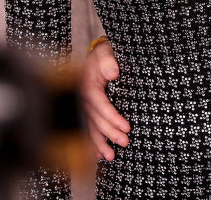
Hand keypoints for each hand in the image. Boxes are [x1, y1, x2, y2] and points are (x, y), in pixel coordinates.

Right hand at [80, 38, 129, 159]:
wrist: (95, 55)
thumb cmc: (103, 55)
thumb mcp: (105, 52)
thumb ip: (108, 61)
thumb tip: (113, 72)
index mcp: (88, 85)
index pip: (101, 105)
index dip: (113, 118)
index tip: (126, 128)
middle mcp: (83, 98)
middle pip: (96, 120)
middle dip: (110, 133)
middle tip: (125, 143)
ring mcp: (83, 106)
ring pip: (90, 128)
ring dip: (100, 143)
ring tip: (110, 157)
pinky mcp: (87, 111)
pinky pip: (88, 128)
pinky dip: (92, 142)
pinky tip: (97, 154)